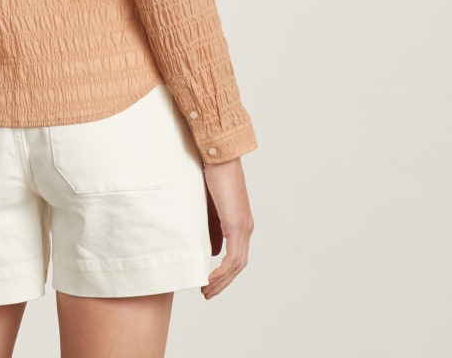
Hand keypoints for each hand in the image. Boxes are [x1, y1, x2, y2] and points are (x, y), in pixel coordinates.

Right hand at [200, 157, 252, 299]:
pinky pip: (233, 257)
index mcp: (239, 223)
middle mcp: (245, 228)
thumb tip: (213, 250)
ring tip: (206, 291)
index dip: (224, 272)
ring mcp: (243, 227)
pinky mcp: (237, 225)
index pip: (236, 255)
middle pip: (239, 265)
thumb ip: (212, 228)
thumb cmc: (212, 176)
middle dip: (223, 282)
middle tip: (207, 293)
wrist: (219, 157)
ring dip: (221, 281)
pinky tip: (209, 279)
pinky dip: (221, 272)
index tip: (208, 282)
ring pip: (237, 265)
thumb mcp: (209, 207)